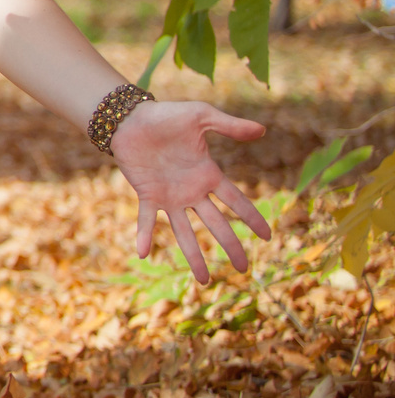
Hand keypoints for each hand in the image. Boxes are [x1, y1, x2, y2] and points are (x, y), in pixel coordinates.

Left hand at [113, 99, 271, 282]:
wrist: (129, 117)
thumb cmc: (166, 115)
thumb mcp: (202, 116)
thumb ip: (230, 125)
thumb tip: (262, 129)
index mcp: (208, 174)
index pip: (236, 201)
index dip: (252, 218)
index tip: (268, 237)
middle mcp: (192, 191)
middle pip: (216, 224)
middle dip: (231, 246)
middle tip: (245, 270)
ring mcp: (170, 196)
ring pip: (185, 231)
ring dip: (194, 255)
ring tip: (205, 281)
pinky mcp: (147, 194)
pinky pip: (147, 219)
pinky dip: (145, 235)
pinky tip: (144, 253)